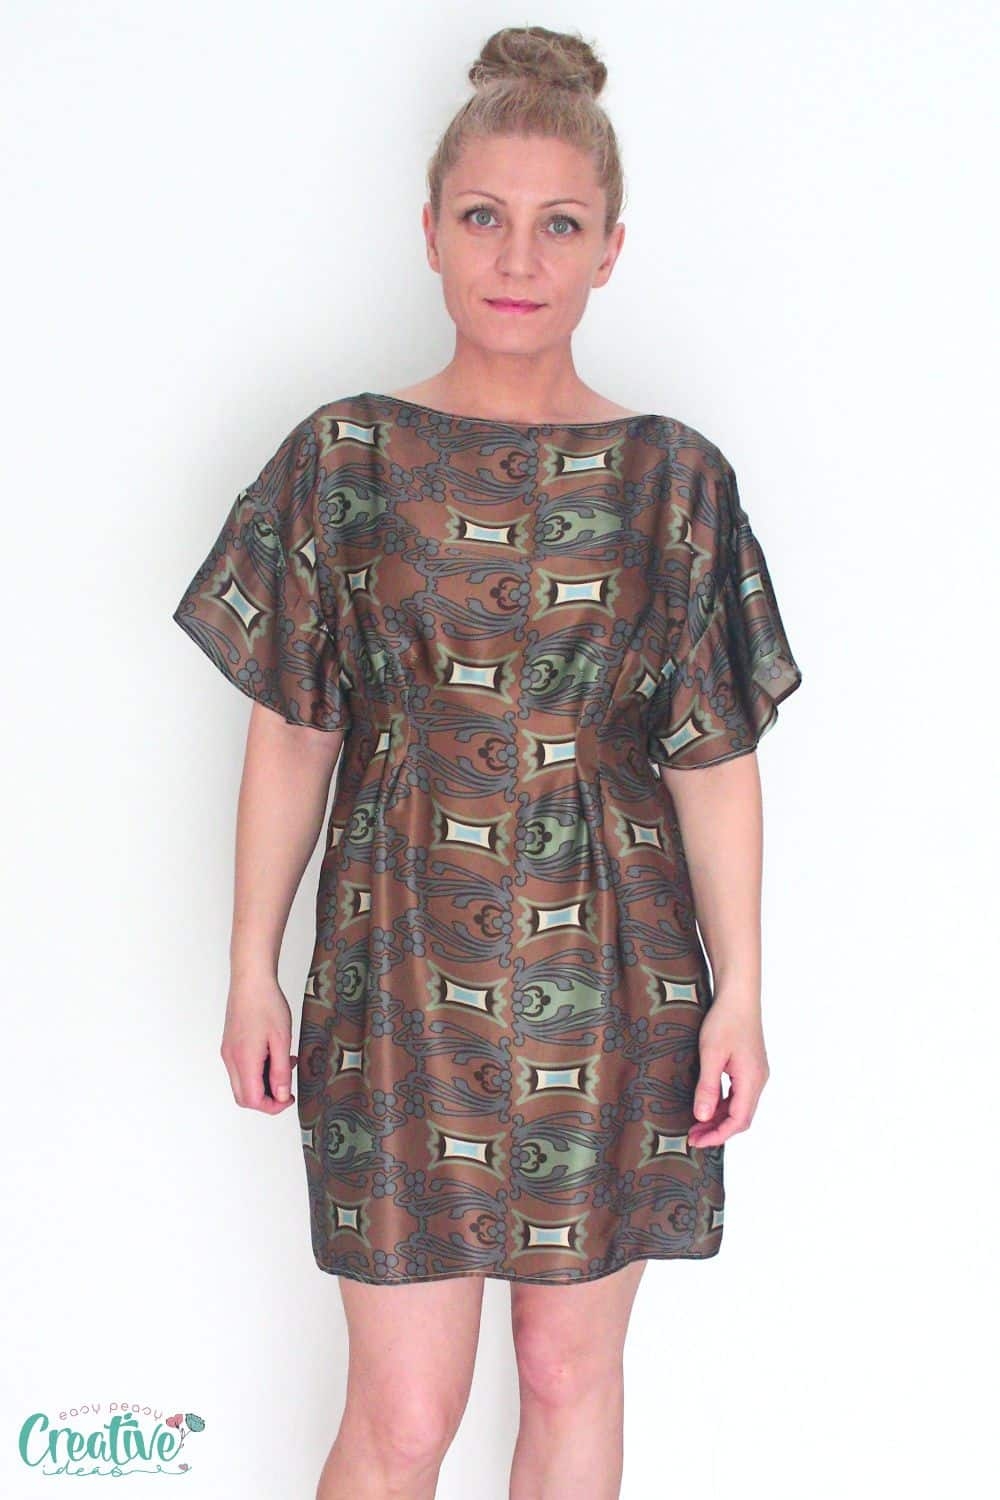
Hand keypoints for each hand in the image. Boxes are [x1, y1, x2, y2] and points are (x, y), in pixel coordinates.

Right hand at [220, 974, 297, 1114]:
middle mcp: (231, 1059)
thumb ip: (281, 1071)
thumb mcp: (281, 1040)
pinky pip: (241, 1068)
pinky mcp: (230, 1045)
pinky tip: (274, 1055)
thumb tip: (280, 1096)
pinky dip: (257, 1070)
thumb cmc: (266, 1004)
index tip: (288, 1097)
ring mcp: (228, 1052)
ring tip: (285, 1065)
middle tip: (286, 1088)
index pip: (252, 1100)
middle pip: (243, 1097)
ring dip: (263, 1083)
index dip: (271, 1106)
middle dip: (266, 1099)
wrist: (251, 980)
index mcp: (243, 1060)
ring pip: (242, 1083)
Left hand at [686, 994, 769, 1147]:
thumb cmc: (725, 1020)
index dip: (718, 1135)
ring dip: (719, 1117)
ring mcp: (756, 1073)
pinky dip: (722, 1103)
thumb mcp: (711, 1054)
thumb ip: (707, 1087)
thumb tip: (702, 1117)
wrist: (738, 994)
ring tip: (695, 1123)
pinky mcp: (750, 1066)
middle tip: (692, 1136)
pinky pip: (738, 1093)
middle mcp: (758, 1080)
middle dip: (717, 1130)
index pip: (738, 1120)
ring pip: (739, 1105)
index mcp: (752, 1080)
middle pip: (741, 1117)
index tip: (697, 1141)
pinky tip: (706, 1103)